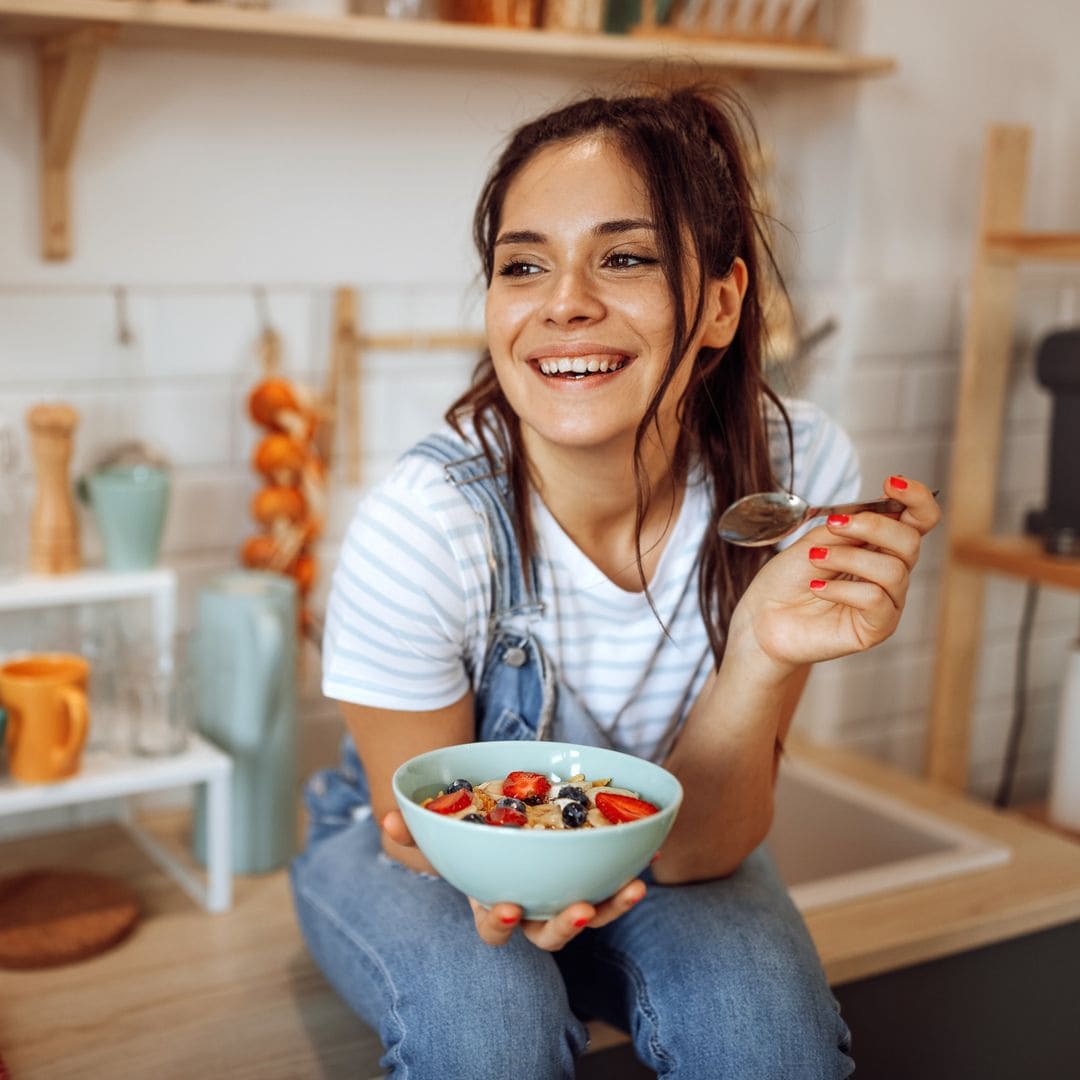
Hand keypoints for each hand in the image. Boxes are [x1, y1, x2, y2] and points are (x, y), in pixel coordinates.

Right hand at [381, 809, 646, 950]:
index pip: (493, 926)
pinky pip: (613, 884)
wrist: (508, 827)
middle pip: (549, 934)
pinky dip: (630, 872)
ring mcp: (564, 896)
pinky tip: (650, 853)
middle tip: (577, 909)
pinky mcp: (592, 879)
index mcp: (493, 902)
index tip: (505, 907)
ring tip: (632, 888)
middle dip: (564, 927)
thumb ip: (415, 828)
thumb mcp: (443, 833)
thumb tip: (389, 814)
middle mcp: (533, 910)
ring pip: (590, 915)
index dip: (498, 922)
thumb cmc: (473, 839)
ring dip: (611, 906)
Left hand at [729, 476, 940, 672]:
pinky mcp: (877, 628)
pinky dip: (843, 589)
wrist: (764, 619)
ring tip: (815, 559)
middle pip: (910, 541)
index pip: (918, 520)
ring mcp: (887, 602)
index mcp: (879, 546)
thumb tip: (883, 508)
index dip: (915, 498)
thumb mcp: (816, 540)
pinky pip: (876, 600)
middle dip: (873, 526)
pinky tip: (816, 587)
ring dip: (848, 558)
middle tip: (834, 527)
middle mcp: (890, 572)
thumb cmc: (788, 580)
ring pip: (893, 570)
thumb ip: (849, 525)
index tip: (890, 482)